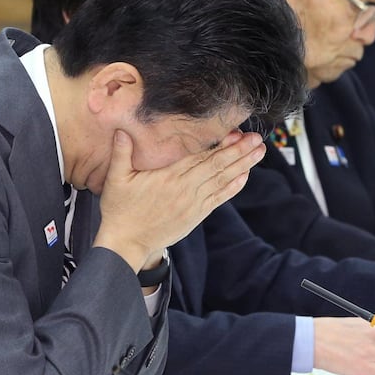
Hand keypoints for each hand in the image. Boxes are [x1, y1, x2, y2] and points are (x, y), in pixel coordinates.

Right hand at [94, 129, 264, 270]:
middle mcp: (186, 190)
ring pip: (223, 182)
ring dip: (242, 166)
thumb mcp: (116, 180)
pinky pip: (219, 199)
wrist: (127, 243)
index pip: (202, 158)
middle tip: (257, 139)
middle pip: (218, 167)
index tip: (237, 133)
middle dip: (240, 152)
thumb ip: (121, 154)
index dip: (222, 146)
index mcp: (169, 178)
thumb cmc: (120, 211)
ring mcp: (193, 204)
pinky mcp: (195, 216)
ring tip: (258, 152)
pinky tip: (244, 176)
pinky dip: (233, 187)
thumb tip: (121, 130)